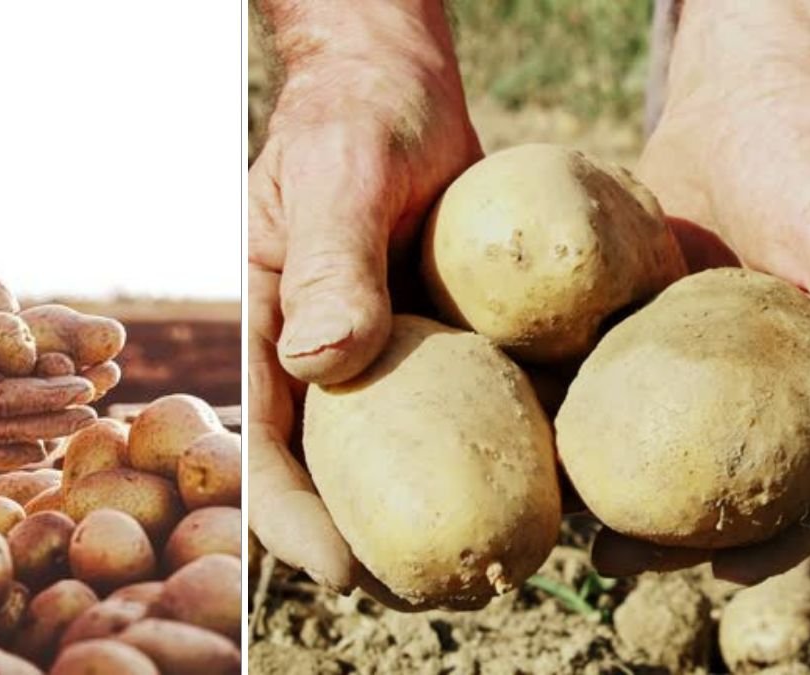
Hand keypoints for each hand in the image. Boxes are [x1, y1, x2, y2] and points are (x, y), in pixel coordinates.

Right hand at [0, 310, 96, 468]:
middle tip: (106, 399)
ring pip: (2, 440)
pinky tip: (43, 445)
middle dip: (61, 412)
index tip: (87, 384)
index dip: (47, 394)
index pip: (1, 403)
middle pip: (12, 426)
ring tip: (89, 417)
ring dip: (48, 428)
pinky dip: (15, 446)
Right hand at [248, 1, 481, 589]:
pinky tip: (546, 486)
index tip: (337, 572)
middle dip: (369, 548)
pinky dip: (498, 455)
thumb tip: (326, 361)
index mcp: (270, 335)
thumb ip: (329, 262)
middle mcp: (323, 364)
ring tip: (494, 567)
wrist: (403, 90)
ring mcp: (387, 362)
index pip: (263, 445)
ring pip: (402, 464)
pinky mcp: (442, 348)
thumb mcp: (336, 179)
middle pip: (334, 479)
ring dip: (437, 521)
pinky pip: (466, 413)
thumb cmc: (355, 121)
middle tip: (431, 596)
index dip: (288, 519)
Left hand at [592, 0, 809, 583]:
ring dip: (611, 489)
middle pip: (717, 488)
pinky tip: (533, 436)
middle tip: (609, 559)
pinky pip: (607, 387)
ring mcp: (696, 365)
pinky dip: (578, 417)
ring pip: (654, 450)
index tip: (721, 570)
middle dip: (670, 536)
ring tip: (561, 517)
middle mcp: (761, 389)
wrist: (743, 92)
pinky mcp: (640, 333)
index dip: (779, 541)